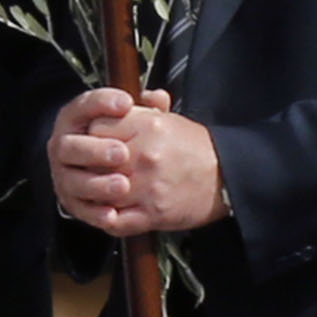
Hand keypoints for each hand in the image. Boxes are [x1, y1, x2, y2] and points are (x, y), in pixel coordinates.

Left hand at [52, 85, 228, 238]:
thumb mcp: (171, 120)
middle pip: (94, 160)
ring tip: (100, 189)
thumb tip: (136, 95)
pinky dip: (106, 218)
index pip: (96, 128)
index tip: (97, 141)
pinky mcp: (152, 214)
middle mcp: (145, 155)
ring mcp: (147, 186)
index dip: (92, 135)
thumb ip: (146, 108)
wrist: (226, 177)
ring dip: (96, 193)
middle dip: (91, 165)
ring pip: (100, 191)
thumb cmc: (196, 148)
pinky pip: (115, 221)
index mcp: (147, 126)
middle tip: (94, 167)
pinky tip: (109, 210)